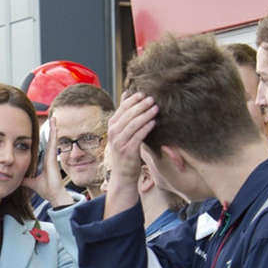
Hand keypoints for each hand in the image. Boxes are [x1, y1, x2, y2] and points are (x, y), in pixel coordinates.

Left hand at [22, 118, 73, 208]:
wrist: (54, 196)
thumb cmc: (46, 190)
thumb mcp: (31, 183)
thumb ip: (25, 179)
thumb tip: (16, 178)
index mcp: (46, 161)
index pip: (45, 146)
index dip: (47, 137)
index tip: (46, 128)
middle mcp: (50, 158)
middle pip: (50, 140)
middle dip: (51, 129)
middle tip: (52, 118)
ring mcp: (52, 158)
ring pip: (53, 140)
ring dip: (54, 129)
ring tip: (54, 118)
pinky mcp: (53, 159)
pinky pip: (53, 144)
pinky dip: (54, 136)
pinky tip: (55, 127)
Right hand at [103, 92, 158, 218]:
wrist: (123, 175)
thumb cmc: (126, 151)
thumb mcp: (123, 131)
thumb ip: (125, 114)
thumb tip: (127, 93)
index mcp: (112, 126)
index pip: (122, 108)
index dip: (133, 100)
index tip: (144, 94)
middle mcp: (113, 133)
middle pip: (128, 115)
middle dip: (141, 105)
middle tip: (152, 99)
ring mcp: (119, 142)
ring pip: (133, 124)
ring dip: (145, 115)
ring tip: (156, 108)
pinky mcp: (127, 151)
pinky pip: (138, 136)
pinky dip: (146, 128)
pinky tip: (154, 123)